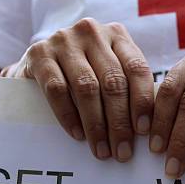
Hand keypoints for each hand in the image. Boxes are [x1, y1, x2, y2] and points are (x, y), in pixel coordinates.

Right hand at [2, 18, 153, 161]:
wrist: (37, 59)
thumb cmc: (82, 70)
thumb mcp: (106, 68)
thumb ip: (125, 85)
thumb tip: (147, 128)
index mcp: (116, 34)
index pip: (137, 69)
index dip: (142, 102)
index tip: (143, 131)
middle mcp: (91, 32)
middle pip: (113, 82)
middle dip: (120, 121)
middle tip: (122, 151)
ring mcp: (63, 40)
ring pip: (87, 87)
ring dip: (96, 124)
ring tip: (101, 149)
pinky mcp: (38, 54)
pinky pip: (57, 89)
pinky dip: (69, 115)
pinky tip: (78, 134)